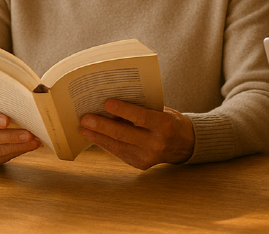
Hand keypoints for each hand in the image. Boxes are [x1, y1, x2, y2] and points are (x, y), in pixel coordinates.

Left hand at [79, 99, 194, 169]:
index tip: (106, 103)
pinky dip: (106, 143)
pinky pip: (119, 152)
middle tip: (85, 118)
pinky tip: (95, 136)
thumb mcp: (161, 110)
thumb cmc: (169, 121)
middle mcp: (156, 143)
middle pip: (124, 134)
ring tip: (84, 128)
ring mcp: (148, 157)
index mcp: (164, 125)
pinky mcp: (140, 164)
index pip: (141, 117)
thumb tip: (112, 106)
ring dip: (98, 136)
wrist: (184, 144)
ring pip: (118, 145)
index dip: (123, 110)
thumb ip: (141, 109)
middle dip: (102, 126)